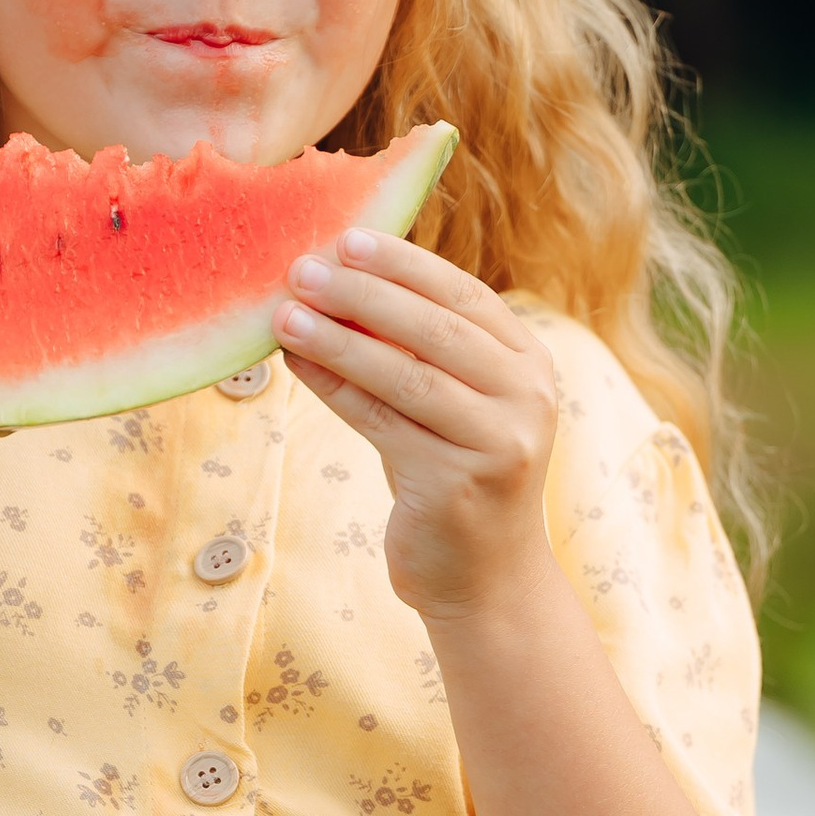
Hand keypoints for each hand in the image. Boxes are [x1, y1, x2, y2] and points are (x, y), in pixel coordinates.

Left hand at [277, 232, 558, 623]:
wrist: (484, 577)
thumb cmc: (453, 474)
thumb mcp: (449, 403)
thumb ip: (415, 350)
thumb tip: (334, 281)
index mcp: (530, 363)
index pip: (464, 296)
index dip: (404, 264)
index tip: (346, 238)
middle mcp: (526, 397)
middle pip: (436, 330)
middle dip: (364, 293)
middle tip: (304, 267)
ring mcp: (498, 442)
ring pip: (405, 374)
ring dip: (338, 339)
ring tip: (283, 313)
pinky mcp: (458, 483)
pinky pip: (381, 421)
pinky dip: (333, 387)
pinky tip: (295, 362)